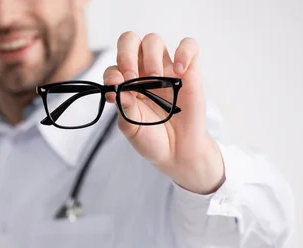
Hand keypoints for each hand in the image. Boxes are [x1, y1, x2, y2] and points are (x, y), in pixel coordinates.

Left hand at [104, 32, 224, 193]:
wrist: (177, 151)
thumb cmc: (151, 137)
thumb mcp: (131, 127)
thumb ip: (123, 107)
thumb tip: (115, 89)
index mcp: (126, 84)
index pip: (114, 66)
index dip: (112, 74)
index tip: (115, 89)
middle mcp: (143, 72)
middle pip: (130, 41)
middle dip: (126, 53)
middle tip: (131, 75)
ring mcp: (165, 69)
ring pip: (154, 40)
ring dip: (150, 55)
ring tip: (156, 78)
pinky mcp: (188, 71)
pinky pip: (189, 46)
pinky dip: (184, 52)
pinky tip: (179, 71)